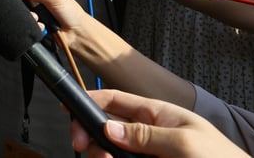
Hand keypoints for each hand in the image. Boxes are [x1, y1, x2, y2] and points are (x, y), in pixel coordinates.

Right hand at [0, 0, 87, 40]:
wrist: (76, 34)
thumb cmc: (70, 11)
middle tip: (26, 3)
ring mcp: (23, 5)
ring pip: (8, 6)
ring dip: (21, 13)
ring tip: (35, 15)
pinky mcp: (23, 19)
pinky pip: (14, 20)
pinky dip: (24, 23)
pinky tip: (37, 22)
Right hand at [69, 89, 248, 157]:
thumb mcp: (184, 143)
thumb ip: (146, 134)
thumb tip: (111, 128)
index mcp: (157, 113)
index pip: (115, 100)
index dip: (90, 101)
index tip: (69, 109)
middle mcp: (149, 132)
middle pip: (107, 126)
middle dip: (90, 133)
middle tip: (83, 146)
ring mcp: (147, 152)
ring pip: (111, 148)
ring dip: (100, 153)